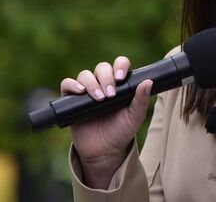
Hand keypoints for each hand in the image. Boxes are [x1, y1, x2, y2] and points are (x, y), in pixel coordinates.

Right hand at [60, 56, 152, 188]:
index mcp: (120, 83)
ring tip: (99, 99)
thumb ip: (142, 100)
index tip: (121, 77)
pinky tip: (80, 91)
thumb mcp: (135, 117)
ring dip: (92, 83)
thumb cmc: (121, 131)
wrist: (104, 151)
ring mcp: (87, 91)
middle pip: (102, 68)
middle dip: (106, 78)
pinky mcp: (71, 100)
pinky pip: (67, 84)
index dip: (120, 66)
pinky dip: (72, 84)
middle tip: (110, 95)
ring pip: (85, 75)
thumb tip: (148, 82)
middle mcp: (103, 83)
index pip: (120, 64)